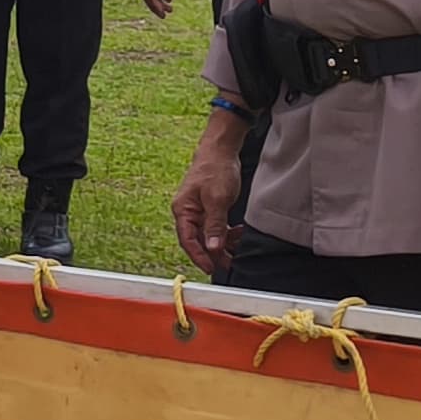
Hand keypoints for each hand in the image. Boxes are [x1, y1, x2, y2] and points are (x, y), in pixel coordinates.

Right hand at [171, 115, 245, 273]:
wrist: (221, 150)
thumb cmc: (215, 169)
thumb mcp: (217, 199)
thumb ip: (215, 225)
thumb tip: (213, 248)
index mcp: (183, 210)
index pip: (187, 240)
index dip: (198, 256)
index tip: (210, 269)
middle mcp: (188, 213)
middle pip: (198, 241)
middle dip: (213, 254)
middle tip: (228, 265)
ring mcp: (198, 211)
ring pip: (208, 236)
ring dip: (222, 244)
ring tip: (237, 250)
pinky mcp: (209, 209)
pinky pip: (216, 228)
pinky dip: (226, 234)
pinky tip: (237, 234)